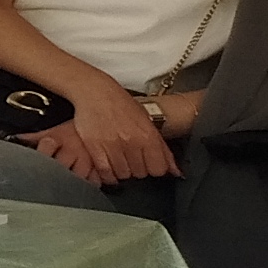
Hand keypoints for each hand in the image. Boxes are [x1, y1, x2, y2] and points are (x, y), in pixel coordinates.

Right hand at [32, 89, 176, 185]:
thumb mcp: (147, 123)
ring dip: (119, 172)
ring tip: (116, 161)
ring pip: (120, 175)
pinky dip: (104, 174)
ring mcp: (110, 145)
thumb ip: (163, 149)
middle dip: (136, 169)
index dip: (154, 169)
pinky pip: (102, 171)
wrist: (95, 92)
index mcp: (148, 136)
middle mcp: (130, 142)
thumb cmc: (121, 105)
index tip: (148, 165)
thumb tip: (175, 172)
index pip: (158, 169)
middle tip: (130, 159)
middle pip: (139, 174)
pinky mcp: (93, 147)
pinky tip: (105, 168)